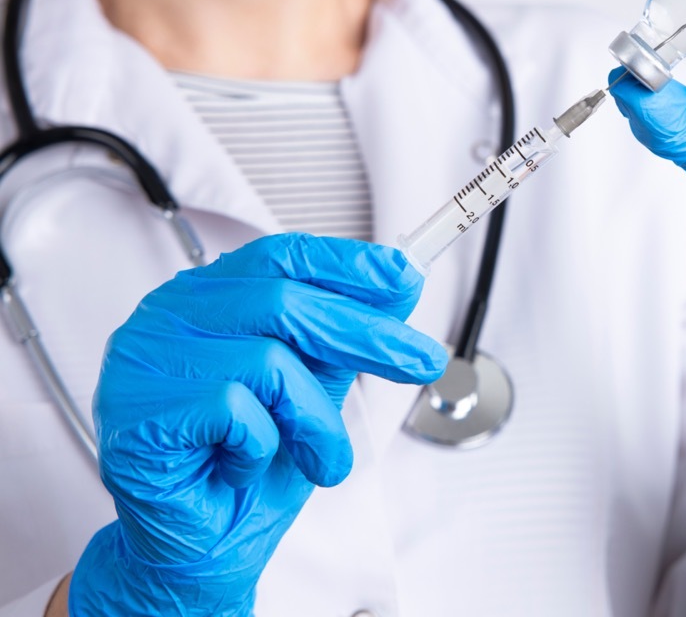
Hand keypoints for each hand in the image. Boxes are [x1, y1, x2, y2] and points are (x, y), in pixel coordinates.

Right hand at [69, 234, 446, 615]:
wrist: (205, 550)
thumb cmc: (251, 465)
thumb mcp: (315, 387)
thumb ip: (346, 334)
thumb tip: (402, 280)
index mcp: (208, 297)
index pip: (282, 256)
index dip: (348, 264)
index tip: (404, 275)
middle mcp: (170, 316)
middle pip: (286, 301)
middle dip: (368, 335)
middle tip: (423, 361)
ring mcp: (146, 359)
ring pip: (270, 361)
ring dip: (316, 420)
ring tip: (320, 459)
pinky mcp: (141, 410)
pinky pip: (236, 410)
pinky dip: (261, 448)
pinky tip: (242, 469)